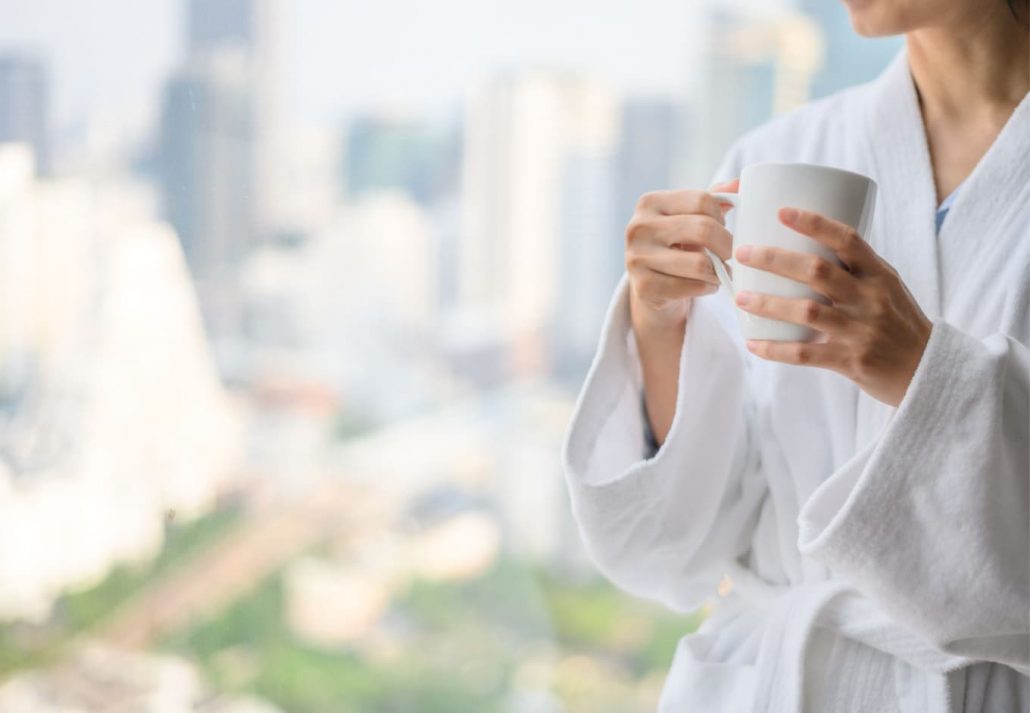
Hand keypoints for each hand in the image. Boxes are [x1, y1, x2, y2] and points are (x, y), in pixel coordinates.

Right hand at [626, 180, 737, 330]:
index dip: (721, 218)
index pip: (702, 200)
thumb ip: (712, 199)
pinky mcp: (645, 288)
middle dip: (727, 246)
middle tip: (730, 255)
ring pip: (700, 264)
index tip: (722, 229)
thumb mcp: (689, 219)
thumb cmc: (675, 248)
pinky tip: (706, 285)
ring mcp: (638, 259)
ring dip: (718, 271)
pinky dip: (708, 288)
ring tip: (719, 272)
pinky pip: (693, 287)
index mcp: (650, 202)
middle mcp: (638, 228)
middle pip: (703, 229)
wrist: (650, 289)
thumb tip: (739, 183)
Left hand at [734, 207, 931, 406]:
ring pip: (806, 311)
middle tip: (743, 253)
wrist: (929, 371)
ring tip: (740, 297)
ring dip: (768, 303)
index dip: (814, 223)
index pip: (847, 240)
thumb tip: (805, 244)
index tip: (782, 211)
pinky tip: (753, 343)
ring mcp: (860, 331)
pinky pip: (805, 354)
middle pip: (817, 271)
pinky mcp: (850, 361)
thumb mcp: (886, 288)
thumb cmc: (898, 323)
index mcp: (879, 275)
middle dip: (775, 259)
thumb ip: (854, 269)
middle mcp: (870, 299)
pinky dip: (775, 349)